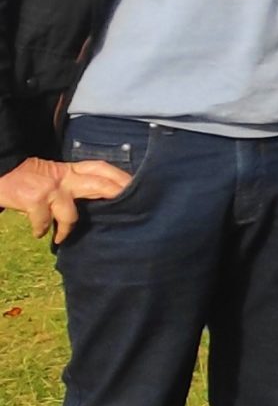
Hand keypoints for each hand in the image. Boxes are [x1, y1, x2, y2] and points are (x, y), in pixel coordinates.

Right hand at [0, 155, 131, 243]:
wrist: (0, 170)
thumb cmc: (27, 177)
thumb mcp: (53, 175)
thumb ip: (72, 183)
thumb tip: (95, 199)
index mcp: (70, 170)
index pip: (101, 168)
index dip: (120, 176)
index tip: (136, 186)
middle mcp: (64, 177)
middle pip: (99, 184)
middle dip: (116, 195)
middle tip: (129, 209)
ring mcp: (51, 189)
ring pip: (72, 214)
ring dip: (67, 229)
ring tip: (61, 237)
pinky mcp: (35, 200)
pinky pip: (44, 222)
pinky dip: (41, 230)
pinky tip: (38, 233)